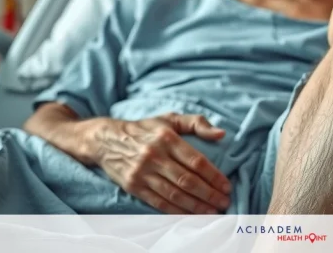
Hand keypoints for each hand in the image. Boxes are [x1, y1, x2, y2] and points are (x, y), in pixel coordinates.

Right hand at [87, 113, 232, 213]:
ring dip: (196, 206)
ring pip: (174, 194)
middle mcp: (155, 155)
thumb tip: (221, 133)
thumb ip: (197, 123)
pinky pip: (159, 202)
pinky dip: (177, 211)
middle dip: (209, 194)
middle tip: (224, 202)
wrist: (106, 140)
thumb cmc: (145, 129)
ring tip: (212, 211)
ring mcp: (143, 173)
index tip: (226, 185)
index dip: (214, 176)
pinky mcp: (133, 186)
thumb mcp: (170, 118)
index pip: (196, 161)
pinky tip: (190, 214)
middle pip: (187, 180)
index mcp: (167, 137)